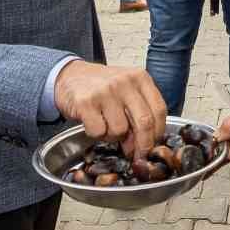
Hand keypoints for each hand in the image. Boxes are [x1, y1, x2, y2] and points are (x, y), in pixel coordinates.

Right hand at [53, 60, 167, 158]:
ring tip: (106, 126)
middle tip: (137, 155)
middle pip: (144, 122)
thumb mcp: (127, 90)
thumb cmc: (102, 86)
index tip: (153, 146)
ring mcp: (105, 91)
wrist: (70, 75)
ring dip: (114, 137)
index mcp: (140, 77)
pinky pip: (98, 131)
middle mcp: (124, 82)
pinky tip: (93, 123)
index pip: (159, 110)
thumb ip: (139, 110)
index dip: (158, 133)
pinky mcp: (86, 102)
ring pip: (120, 130)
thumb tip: (145, 143)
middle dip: (143, 145)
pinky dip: (96, 134)